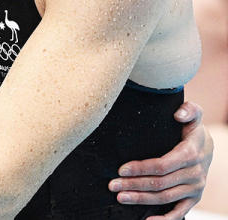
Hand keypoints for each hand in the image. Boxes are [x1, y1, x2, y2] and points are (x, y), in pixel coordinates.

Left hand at [109, 101, 211, 219]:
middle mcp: (195, 174)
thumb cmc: (192, 129)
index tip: (120, 169)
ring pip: (164, 197)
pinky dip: (165, 219)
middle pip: (159, 183)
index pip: (162, 165)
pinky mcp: (193, 198)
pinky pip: (180, 212)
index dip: (140, 168)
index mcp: (190, 154)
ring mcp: (195, 188)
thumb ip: (189, 110)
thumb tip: (179, 114)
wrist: (207, 147)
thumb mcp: (193, 115)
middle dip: (134, 185)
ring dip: (141, 199)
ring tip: (119, 196)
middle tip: (112, 185)